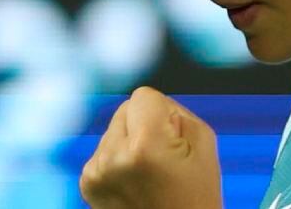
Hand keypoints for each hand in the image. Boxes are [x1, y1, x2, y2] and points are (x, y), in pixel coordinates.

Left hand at [80, 85, 222, 208]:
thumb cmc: (196, 194)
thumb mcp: (203, 143)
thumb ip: (174, 110)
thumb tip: (144, 102)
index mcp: (144, 144)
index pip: (143, 95)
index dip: (164, 113)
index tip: (174, 141)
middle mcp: (112, 156)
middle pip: (125, 109)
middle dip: (144, 125)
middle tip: (163, 159)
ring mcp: (96, 172)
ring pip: (114, 130)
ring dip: (130, 143)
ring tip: (149, 175)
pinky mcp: (87, 184)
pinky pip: (104, 150)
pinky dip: (119, 160)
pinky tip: (134, 182)